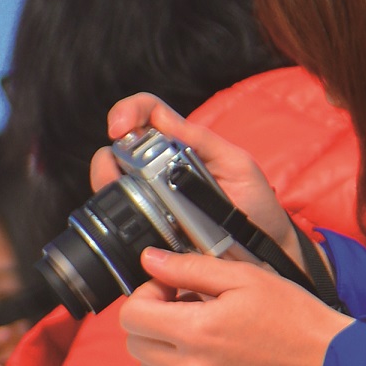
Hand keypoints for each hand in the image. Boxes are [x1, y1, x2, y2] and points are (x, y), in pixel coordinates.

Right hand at [93, 93, 298, 255]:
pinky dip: (111, 219)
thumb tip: (162, 120)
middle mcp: (157, 171)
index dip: (128, 112)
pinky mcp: (144, 233)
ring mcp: (148, 202)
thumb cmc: (253, 205)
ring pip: (109, 186)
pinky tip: (121, 223)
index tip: (118, 129)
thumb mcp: (234, 164)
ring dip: (105, 187)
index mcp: (180, 147)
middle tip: (113, 173)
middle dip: (107, 159)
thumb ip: (201, 141)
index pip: (147, 116)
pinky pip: (117, 223)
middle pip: (116, 153)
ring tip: (118, 199)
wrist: (260, 253)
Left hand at [119, 249, 350, 365]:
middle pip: (135, 345)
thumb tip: (150, 259)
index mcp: (197, 331)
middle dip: (151, 321)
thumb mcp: (245, 277)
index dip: (145, 296)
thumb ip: (190, 268)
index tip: (168, 289)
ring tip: (199, 332)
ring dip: (162, 348)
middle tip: (184, 307)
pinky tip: (215, 356)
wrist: (330, 363)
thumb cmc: (293, 316)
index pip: (131, 317)